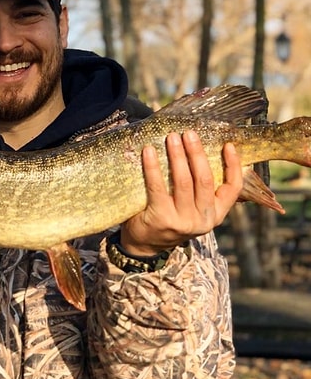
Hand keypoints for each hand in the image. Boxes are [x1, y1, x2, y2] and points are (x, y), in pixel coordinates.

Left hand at [120, 130, 241, 256]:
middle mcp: (203, 220)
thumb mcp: (191, 207)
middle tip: (189, 133)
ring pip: (183, 181)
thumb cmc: (169, 217)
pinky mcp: (162, 219)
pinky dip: (153, 167)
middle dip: (197, 153)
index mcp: (216, 214)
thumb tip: (198, 148)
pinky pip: (158, 187)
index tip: (228, 144)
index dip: (234, 165)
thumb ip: (199, 188)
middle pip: (205, 179)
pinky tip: (149, 152)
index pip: (233, 188)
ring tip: (171, 137)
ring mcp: (183, 221)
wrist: (144, 245)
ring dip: (177, 155)